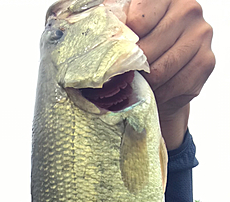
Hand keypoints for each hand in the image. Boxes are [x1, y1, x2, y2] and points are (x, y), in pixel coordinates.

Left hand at [127, 0, 214, 149]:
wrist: (164, 72)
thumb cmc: (141, 46)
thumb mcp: (124, 28)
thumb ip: (115, 24)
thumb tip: (93, 31)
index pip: (138, 21)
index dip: (123, 43)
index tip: (116, 55)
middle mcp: (188, 10)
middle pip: (148, 49)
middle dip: (131, 69)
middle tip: (121, 78)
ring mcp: (200, 35)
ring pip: (161, 70)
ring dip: (144, 84)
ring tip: (135, 85)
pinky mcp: (206, 62)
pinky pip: (175, 86)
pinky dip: (159, 94)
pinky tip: (153, 91)